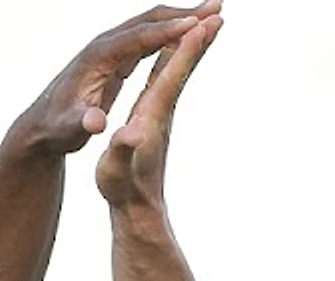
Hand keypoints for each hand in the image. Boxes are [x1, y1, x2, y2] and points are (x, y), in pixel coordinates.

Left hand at [20, 3, 218, 156]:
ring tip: (212, 13)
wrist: (42, 126)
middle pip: (148, 21)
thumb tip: (96, 123)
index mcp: (97, 58)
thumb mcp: (69, 129)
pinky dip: (171, 33)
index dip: (167, 31)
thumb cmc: (57, 128)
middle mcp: (104, 46)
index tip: (195, 25)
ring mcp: (110, 49)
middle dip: (182, 13)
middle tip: (216, 6)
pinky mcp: (115, 57)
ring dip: (181, 18)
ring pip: (150, 25)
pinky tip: (191, 33)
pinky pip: (148, 39)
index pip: (137, 38)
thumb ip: (82, 124)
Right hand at [94, 7, 221, 208]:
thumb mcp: (116, 169)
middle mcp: (163, 108)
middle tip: (218, 10)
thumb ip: (122, 151)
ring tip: (207, 18)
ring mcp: (162, 110)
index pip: (171, 76)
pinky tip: (180, 45)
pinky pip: (170, 76)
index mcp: (152, 115)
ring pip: (180, 69)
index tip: (201, 24)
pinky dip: (178, 56)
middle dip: (201, 37)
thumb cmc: (123, 187)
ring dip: (195, 43)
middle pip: (184, 66)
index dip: (186, 50)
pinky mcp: (157, 112)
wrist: (137, 206)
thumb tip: (128, 136)